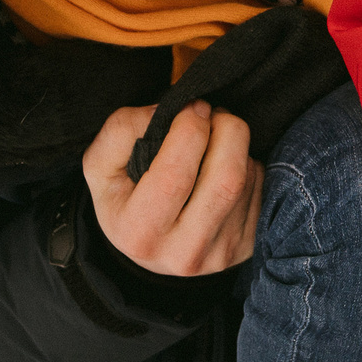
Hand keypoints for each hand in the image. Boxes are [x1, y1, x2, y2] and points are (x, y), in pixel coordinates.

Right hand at [83, 100, 261, 276]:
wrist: (148, 244)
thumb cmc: (124, 196)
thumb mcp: (100, 165)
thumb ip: (122, 131)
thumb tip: (171, 112)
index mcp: (139, 233)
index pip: (175, 175)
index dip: (189, 129)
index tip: (191, 107)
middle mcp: (182, 252)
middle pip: (226, 179)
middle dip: (227, 129)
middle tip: (213, 114)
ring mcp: (220, 255)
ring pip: (246, 180)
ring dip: (237, 146)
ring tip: (216, 139)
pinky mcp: (247, 247)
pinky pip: (260, 189)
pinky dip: (248, 166)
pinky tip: (224, 167)